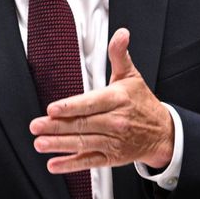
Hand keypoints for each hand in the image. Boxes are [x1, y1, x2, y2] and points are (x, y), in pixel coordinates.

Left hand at [29, 28, 174, 171]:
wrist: (163, 133)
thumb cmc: (142, 104)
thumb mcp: (132, 76)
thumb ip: (119, 55)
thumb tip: (121, 34)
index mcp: (117, 100)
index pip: (91, 103)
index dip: (71, 107)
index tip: (53, 109)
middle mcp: (115, 122)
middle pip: (82, 124)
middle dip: (56, 127)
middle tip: (37, 126)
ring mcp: (113, 142)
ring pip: (83, 143)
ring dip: (59, 145)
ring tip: (40, 143)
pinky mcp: (111, 158)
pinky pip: (89, 162)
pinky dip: (71, 164)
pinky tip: (54, 164)